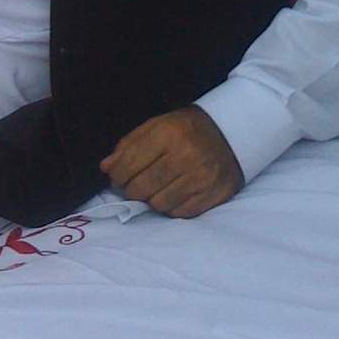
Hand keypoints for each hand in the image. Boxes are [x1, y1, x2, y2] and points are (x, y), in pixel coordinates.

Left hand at [99, 106, 244, 217]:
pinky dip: (172, 207)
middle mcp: (185, 155)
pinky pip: (180, 213)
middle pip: (141, 189)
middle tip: (135, 185)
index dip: (116, 175)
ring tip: (156, 188)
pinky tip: (174, 193)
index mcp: (168, 133)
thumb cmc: (187, 128)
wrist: (231, 132)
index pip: (128, 165)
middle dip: (132, 190)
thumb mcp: (157, 125)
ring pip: (159, 205)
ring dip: (152, 200)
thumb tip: (106, 168)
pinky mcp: (214, 194)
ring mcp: (202, 177)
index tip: (117, 176)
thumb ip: (129, 144)